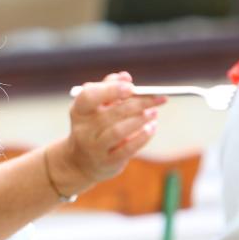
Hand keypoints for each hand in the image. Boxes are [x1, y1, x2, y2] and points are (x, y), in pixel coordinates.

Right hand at [49, 72, 166, 196]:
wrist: (81, 162)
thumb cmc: (94, 127)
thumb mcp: (96, 107)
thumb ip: (109, 88)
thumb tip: (125, 77)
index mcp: (79, 111)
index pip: (89, 96)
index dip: (110, 90)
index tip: (131, 86)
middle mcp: (83, 129)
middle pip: (111, 113)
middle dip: (138, 104)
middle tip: (158, 97)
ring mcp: (94, 148)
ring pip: (118, 131)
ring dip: (140, 120)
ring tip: (154, 113)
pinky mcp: (107, 162)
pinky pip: (127, 149)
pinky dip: (142, 137)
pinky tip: (152, 128)